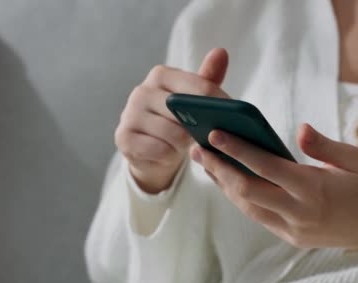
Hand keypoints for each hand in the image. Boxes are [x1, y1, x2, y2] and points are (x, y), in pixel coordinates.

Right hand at [115, 48, 230, 192]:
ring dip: (184, 145)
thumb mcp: (193, 101)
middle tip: (208, 136)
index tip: (234, 118)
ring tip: (185, 145)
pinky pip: (159, 150)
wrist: (151, 152)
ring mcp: (129, 114)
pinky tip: (169, 154)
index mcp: (161, 75)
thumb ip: (208, 79)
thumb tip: (221, 51)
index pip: (199, 87)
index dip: (220, 105)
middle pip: (185, 112)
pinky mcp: (123, 138)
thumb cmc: (176, 121)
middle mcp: (141, 91)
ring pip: (173, 134)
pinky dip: (169, 156)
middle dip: (201, 127)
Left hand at [190, 124, 357, 248]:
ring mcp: (294, 230)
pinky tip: (230, 183)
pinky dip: (242, 200)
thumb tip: (299, 128)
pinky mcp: (294, 238)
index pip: (266, 167)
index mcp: (315, 189)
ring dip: (225, 186)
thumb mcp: (356, 160)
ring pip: (248, 208)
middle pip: (247, 191)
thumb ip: (324, 146)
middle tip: (198, 149)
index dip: (238, 150)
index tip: (215, 135)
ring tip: (207, 164)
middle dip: (219, 169)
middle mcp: (300, 212)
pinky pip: (260, 218)